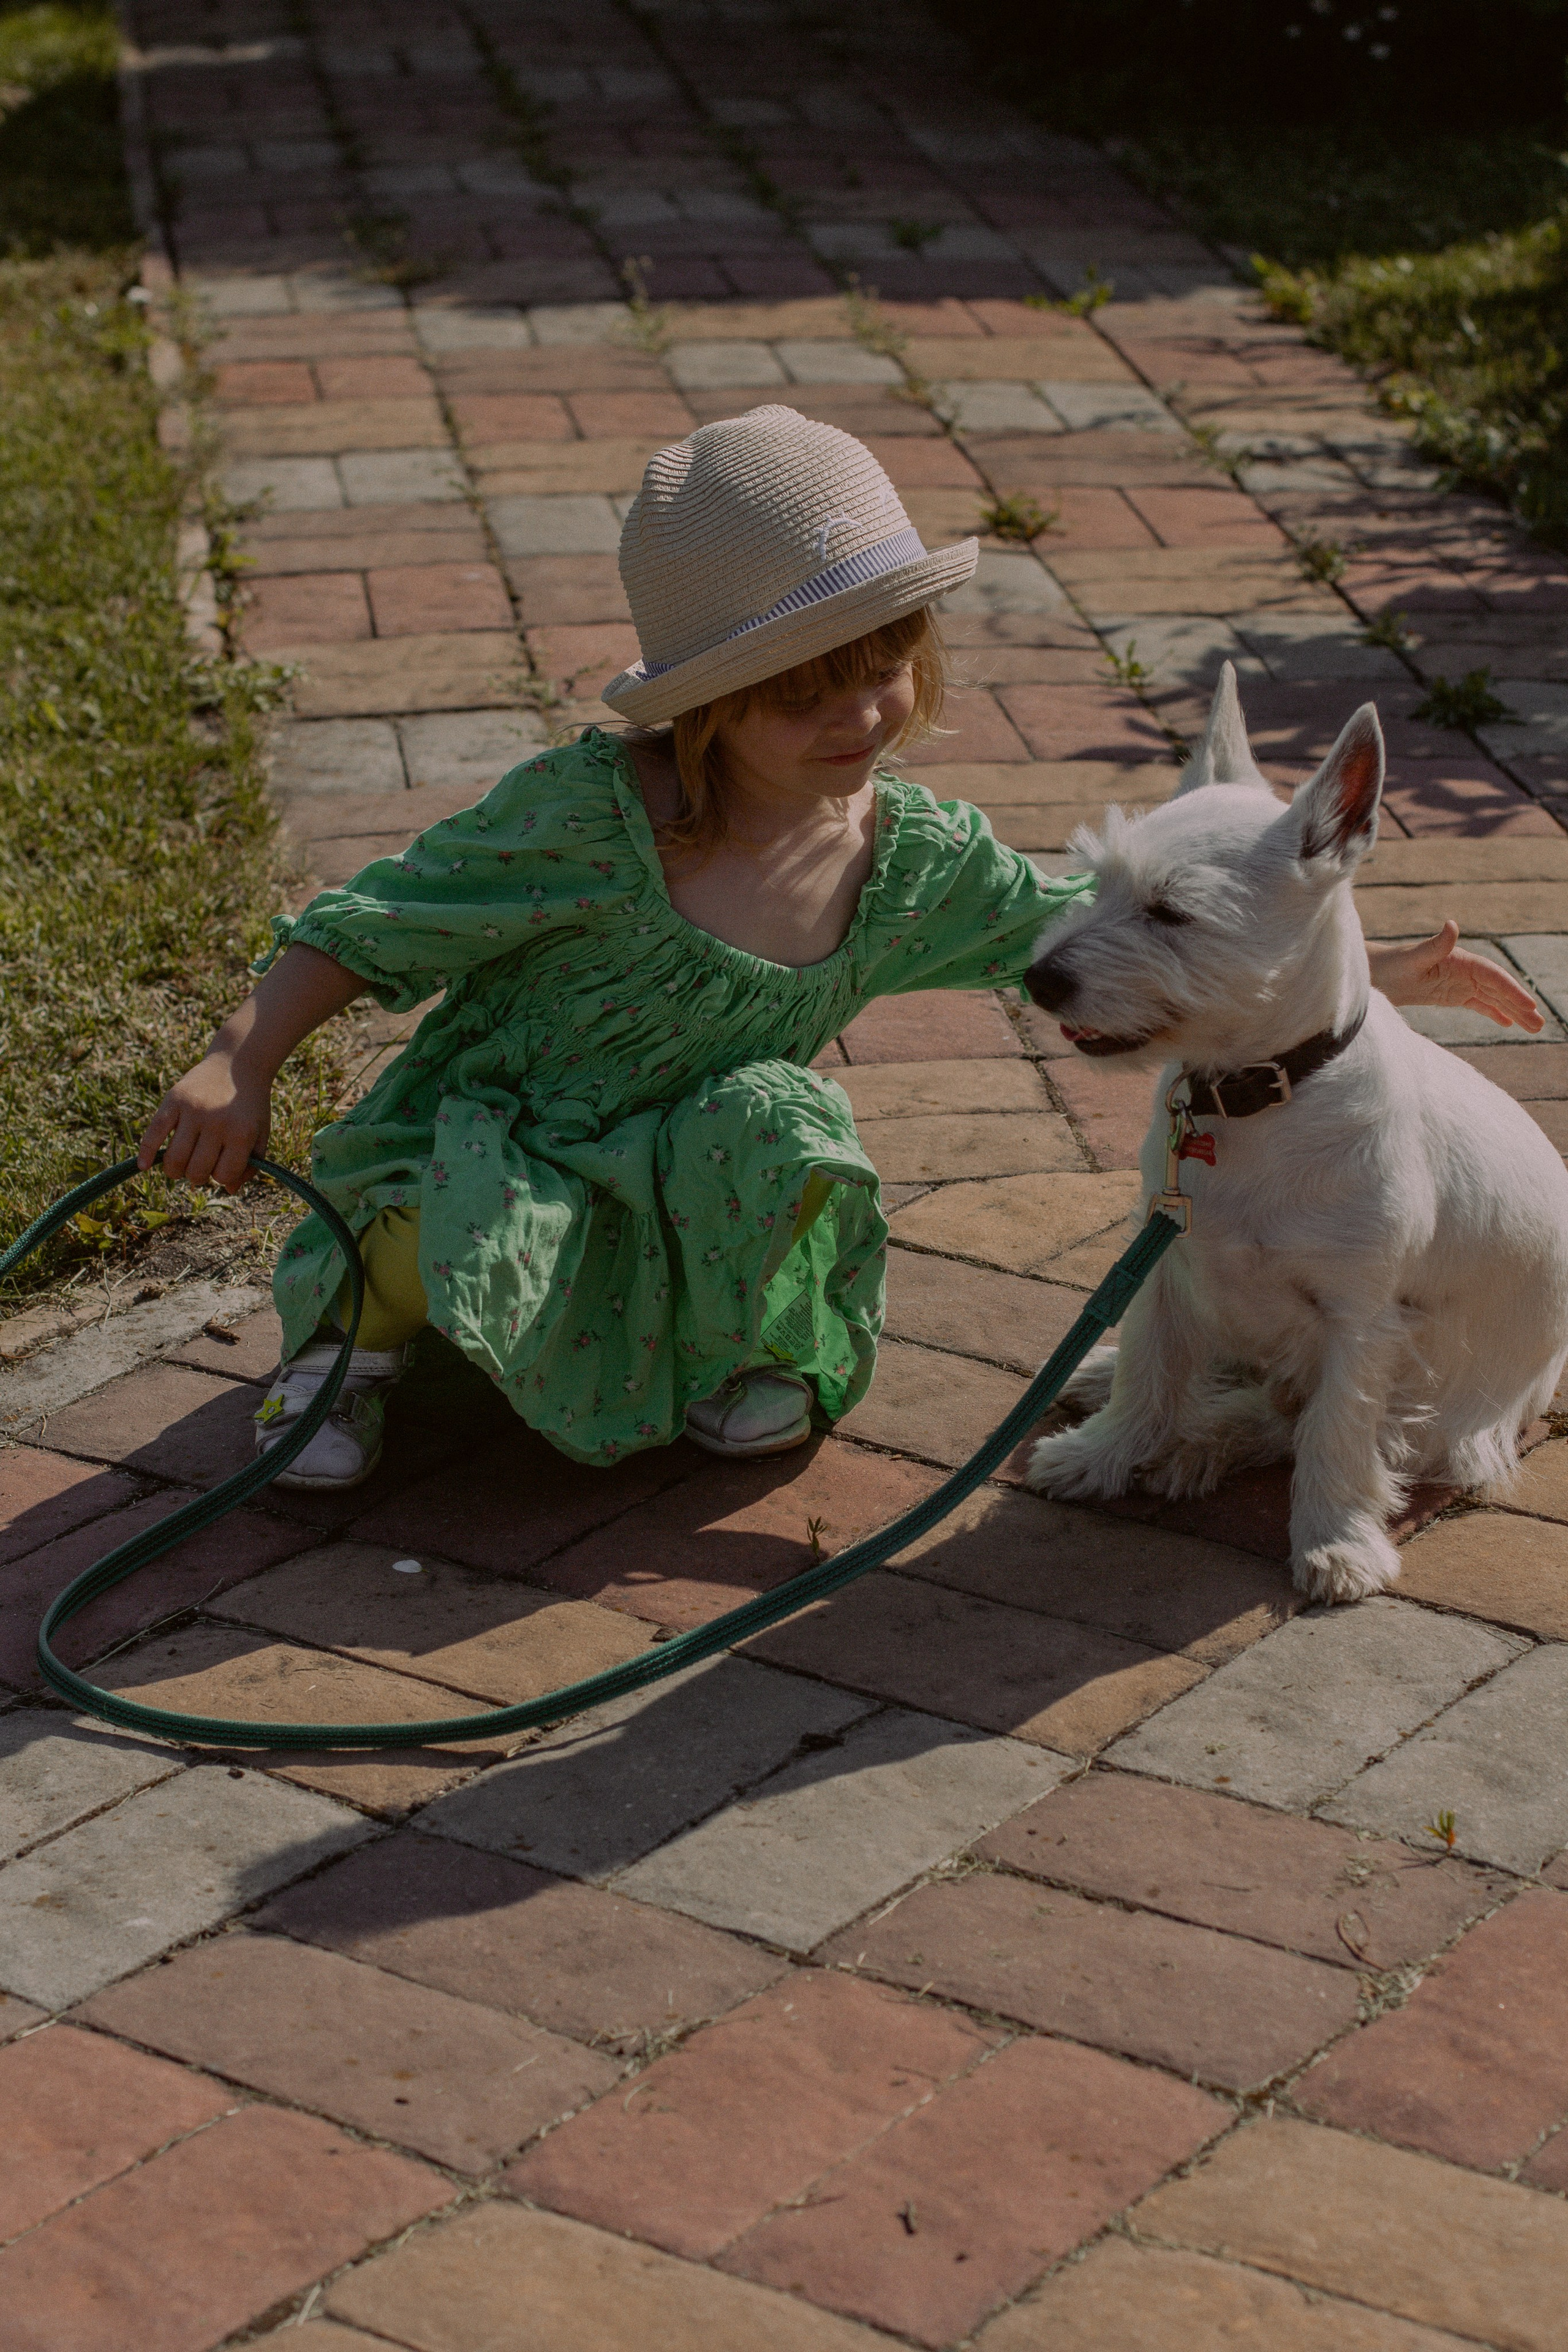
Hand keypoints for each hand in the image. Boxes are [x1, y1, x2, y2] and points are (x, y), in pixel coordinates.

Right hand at [137, 1053, 271, 1193]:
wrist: (238, 1063)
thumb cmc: (251, 1105)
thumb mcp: (261, 1133)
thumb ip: (252, 1164)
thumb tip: (229, 1190)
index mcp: (241, 1133)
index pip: (223, 1175)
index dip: (221, 1176)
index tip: (221, 1167)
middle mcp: (216, 1123)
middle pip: (196, 1171)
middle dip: (197, 1176)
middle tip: (200, 1166)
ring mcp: (192, 1111)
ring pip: (175, 1160)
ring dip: (175, 1171)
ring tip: (181, 1165)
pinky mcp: (173, 1100)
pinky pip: (153, 1133)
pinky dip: (146, 1153)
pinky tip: (144, 1166)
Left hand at [1371, 921, 1543, 1031]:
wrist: (1374, 974)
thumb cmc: (1391, 964)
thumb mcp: (1413, 957)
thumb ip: (1435, 944)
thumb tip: (1452, 924)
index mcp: (1460, 960)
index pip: (1493, 975)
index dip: (1512, 990)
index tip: (1529, 1005)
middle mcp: (1464, 970)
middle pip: (1498, 989)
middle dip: (1519, 1005)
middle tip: (1539, 1023)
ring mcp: (1459, 983)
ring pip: (1492, 998)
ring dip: (1513, 1012)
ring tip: (1534, 1028)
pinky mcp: (1451, 995)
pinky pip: (1478, 1004)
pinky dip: (1494, 1013)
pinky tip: (1509, 1024)